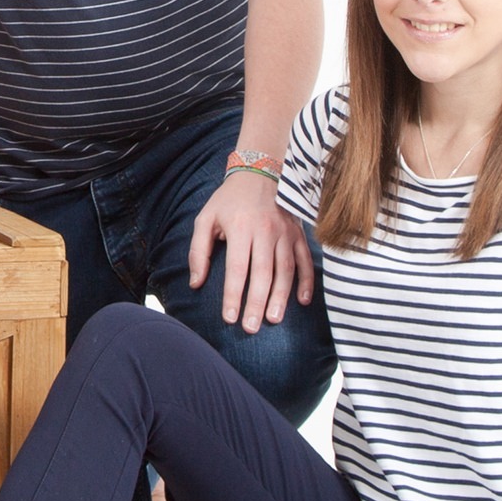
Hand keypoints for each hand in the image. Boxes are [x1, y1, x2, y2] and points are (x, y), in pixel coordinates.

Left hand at [188, 170, 314, 331]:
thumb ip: (198, 251)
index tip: (229, 318)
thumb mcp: (205, 219)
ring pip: (285, 270)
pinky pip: (304, 260)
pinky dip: (306, 281)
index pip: (237, 268)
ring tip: (273, 320)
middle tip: (251, 328)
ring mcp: (285, 233)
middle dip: (256, 303)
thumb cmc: (228, 201)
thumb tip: (195, 283)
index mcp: (240, 228)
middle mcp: (265, 231)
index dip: (233, 294)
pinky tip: (301, 301)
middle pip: (262, 273)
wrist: (260, 172)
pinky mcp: (298, 234)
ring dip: (280, 297)